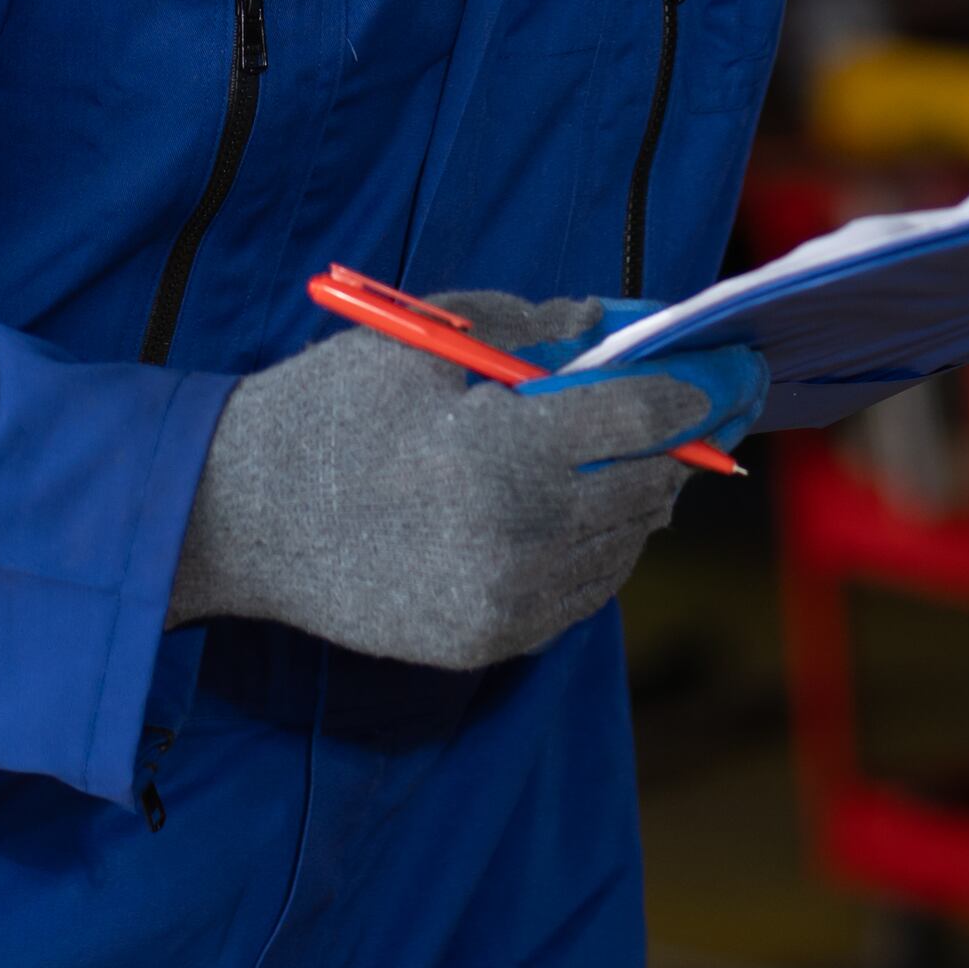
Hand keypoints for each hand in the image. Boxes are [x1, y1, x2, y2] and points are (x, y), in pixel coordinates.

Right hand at [167, 292, 764, 669]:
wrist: (235, 518)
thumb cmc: (328, 410)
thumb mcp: (422, 342)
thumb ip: (530, 328)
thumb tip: (613, 325)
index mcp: (504, 450)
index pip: (645, 416)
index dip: (700, 387)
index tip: (732, 369)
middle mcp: (519, 536)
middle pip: (648, 484)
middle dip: (677, 442)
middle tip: (697, 410)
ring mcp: (504, 601)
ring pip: (623, 545)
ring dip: (640, 496)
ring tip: (637, 455)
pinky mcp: (487, 642)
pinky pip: (582, 594)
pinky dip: (599, 549)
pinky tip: (584, 511)